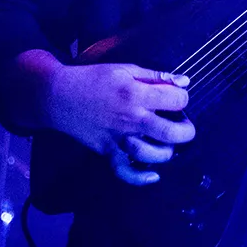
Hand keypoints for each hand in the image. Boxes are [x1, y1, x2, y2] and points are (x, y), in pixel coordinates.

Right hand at [41, 60, 194, 185]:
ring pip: (153, 155)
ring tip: (166, 142)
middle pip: (171, 133)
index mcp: (137, 94)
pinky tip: (154, 175)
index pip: (177, 100)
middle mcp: (131, 118)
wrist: (59, 97)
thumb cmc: (93, 79)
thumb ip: (156, 75)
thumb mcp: (125, 69)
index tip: (177, 98)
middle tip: (184, 126)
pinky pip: (125, 172)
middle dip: (186, 131)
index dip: (183, 98)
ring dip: (166, 151)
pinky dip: (141, 178)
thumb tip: (184, 82)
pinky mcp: (107, 151)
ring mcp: (119, 138)